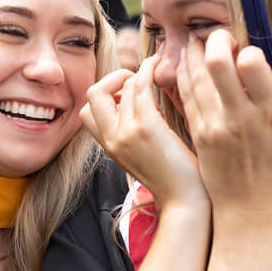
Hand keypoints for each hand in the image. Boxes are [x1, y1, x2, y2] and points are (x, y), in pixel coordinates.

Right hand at [81, 57, 205, 210]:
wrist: (185, 202)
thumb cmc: (174, 180)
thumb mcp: (143, 157)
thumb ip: (133, 134)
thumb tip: (138, 105)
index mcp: (110, 147)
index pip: (87, 112)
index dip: (104, 96)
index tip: (126, 93)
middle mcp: (112, 139)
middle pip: (93, 94)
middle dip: (113, 78)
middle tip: (135, 80)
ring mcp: (126, 133)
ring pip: (121, 87)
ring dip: (138, 73)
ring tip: (156, 71)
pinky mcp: (146, 127)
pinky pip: (140, 87)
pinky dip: (148, 71)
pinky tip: (160, 68)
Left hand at [178, 29, 271, 221]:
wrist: (250, 208)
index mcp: (271, 113)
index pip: (251, 64)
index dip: (247, 48)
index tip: (249, 52)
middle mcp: (239, 117)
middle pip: (217, 64)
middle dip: (216, 39)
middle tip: (221, 37)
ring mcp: (214, 126)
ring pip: (195, 76)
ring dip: (195, 52)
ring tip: (201, 43)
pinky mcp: (197, 133)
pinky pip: (185, 95)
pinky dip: (183, 74)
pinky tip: (189, 64)